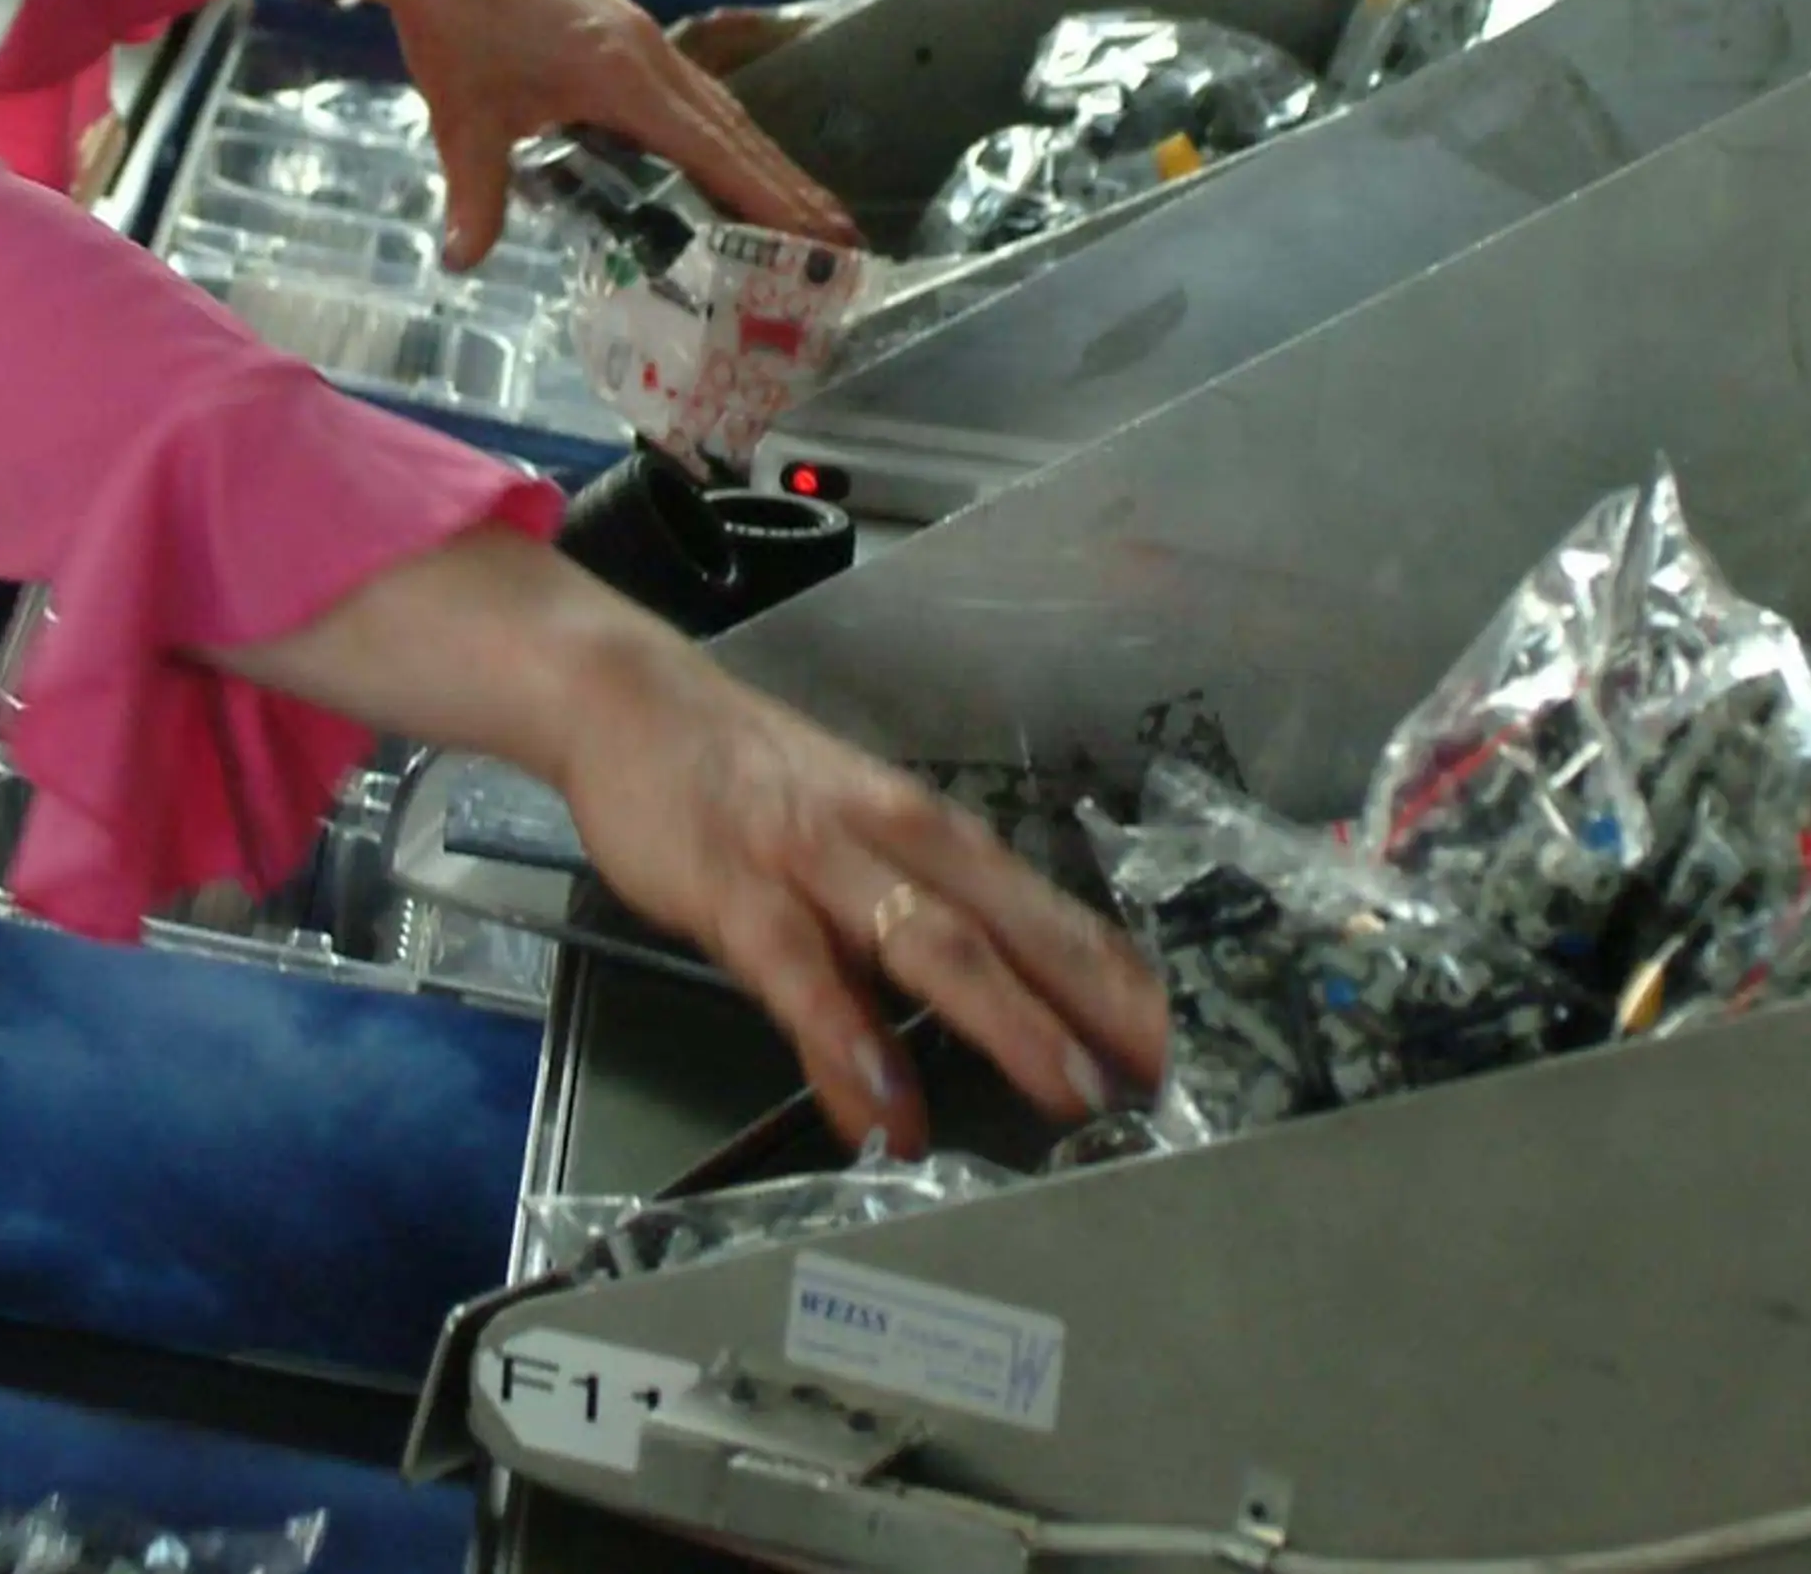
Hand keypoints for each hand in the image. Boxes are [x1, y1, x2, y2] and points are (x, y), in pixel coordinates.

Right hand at [216, 531, 1169, 1152]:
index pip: (1045, 910)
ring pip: (929, 943)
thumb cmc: (746, 780)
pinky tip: (883, 1110)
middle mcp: (890, 836)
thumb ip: (911, 917)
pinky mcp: (737, 888)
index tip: (1186, 1046)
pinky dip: (849, 1044)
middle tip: (1162, 1077)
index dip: (1117, 979)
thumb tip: (998, 1007)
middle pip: (1013, 926)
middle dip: (1094, 1002)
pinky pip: (803, 977)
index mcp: (926, 829)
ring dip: (1005, 1019)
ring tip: (1064, 1091)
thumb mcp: (848, 836)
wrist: (625, 701)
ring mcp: (815, 859)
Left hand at [326, 0, 851, 268]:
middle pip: (738, 131)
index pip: (713, 148)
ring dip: (767, 164)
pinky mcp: (630, 37)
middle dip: (791, 190)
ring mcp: (645, 41)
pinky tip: (736, 169)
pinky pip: (698, 96)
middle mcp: (650, 56)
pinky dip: (729, 138)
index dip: (766, 196)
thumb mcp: (461, 116)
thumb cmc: (455, 25)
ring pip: (724, 111)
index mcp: (621, 74)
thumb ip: (477, 191)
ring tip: (812, 218)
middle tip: (845, 245)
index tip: (816, 237)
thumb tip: (464, 260)